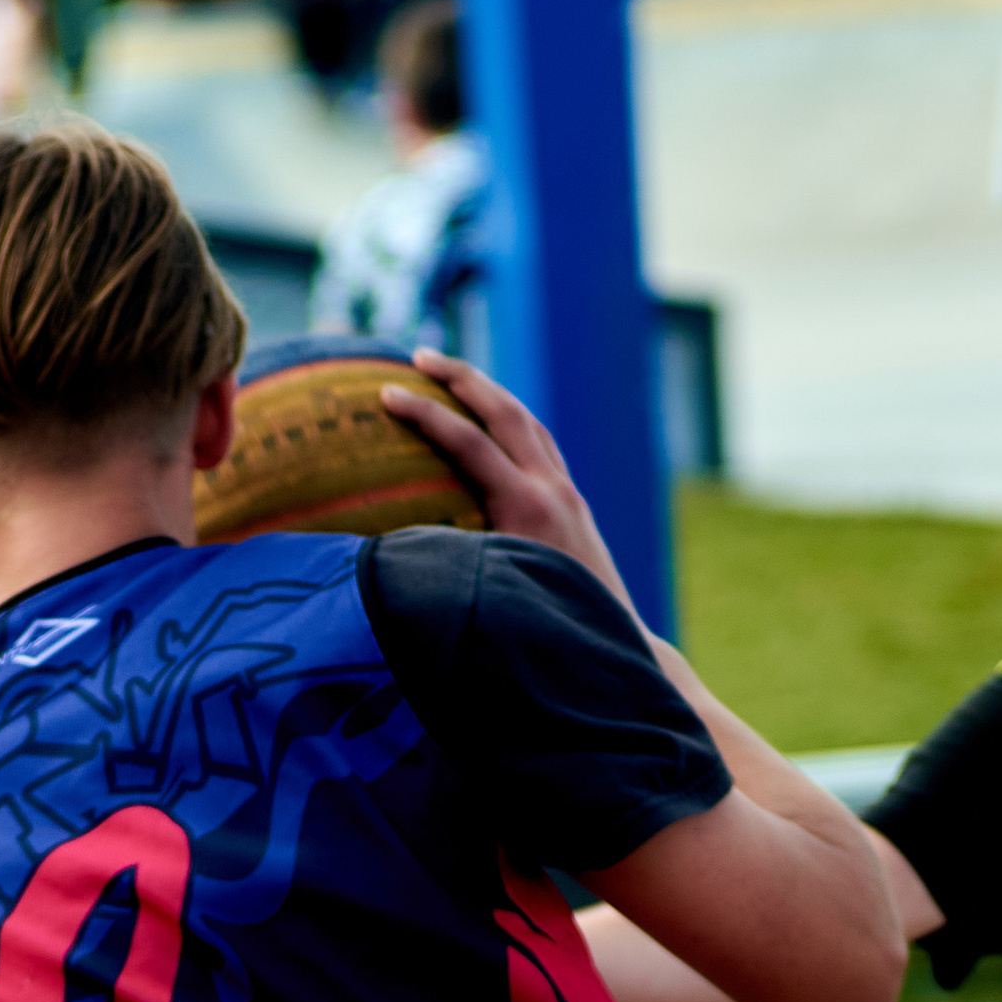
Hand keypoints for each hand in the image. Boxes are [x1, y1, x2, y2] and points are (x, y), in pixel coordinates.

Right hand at [377, 349, 634, 608]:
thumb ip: (449, 564)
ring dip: (490, 393)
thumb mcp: (490, 595)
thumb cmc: (545, 631)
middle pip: (504, 410)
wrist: (617, 645)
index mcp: (527, 506)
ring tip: (455, 377)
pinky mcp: (575, 505)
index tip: (385, 393)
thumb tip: (390, 548)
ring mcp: (568, 493)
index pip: (467, 442)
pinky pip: (541, 446)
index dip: (423, 414)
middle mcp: (552, 489)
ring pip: (528, 422)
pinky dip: (513, 424)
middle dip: (461, 377)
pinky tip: (494, 426)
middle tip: (420, 356)